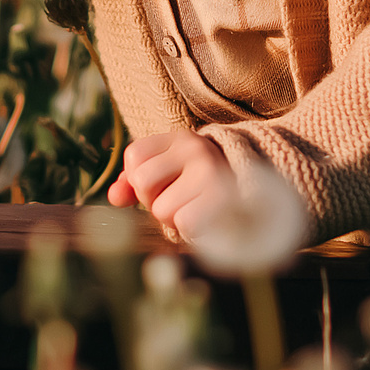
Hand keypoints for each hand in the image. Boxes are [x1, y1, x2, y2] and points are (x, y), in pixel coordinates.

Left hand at [107, 131, 232, 241]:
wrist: (255, 198)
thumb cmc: (201, 188)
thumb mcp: (171, 173)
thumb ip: (135, 181)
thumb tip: (113, 197)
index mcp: (179, 138)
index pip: (134, 155)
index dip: (139, 179)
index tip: (163, 183)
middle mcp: (194, 148)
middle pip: (142, 182)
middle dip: (154, 201)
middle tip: (178, 200)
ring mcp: (210, 171)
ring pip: (162, 209)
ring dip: (173, 219)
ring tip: (193, 209)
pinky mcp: (222, 198)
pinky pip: (184, 224)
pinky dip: (190, 231)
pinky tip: (204, 221)